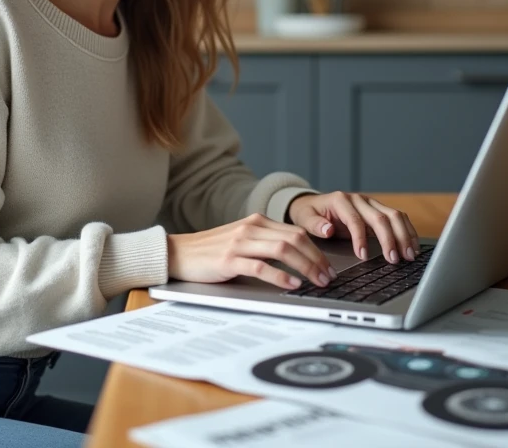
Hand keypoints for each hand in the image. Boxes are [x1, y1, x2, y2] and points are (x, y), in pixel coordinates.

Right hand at [166, 214, 338, 290]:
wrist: (178, 252)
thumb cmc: (210, 251)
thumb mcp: (242, 241)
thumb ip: (265, 244)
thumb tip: (296, 259)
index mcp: (257, 222)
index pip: (296, 232)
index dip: (317, 250)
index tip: (328, 267)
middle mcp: (251, 229)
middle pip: (295, 239)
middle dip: (317, 259)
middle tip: (329, 277)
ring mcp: (240, 243)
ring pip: (283, 250)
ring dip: (305, 267)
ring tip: (317, 281)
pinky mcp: (229, 260)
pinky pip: (260, 267)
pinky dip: (280, 276)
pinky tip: (291, 284)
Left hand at [287, 192, 419, 264]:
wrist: (313, 204)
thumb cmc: (309, 213)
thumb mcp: (304, 218)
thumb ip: (315, 224)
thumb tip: (327, 230)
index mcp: (340, 201)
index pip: (355, 220)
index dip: (361, 238)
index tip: (363, 256)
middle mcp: (359, 200)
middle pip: (381, 217)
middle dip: (390, 239)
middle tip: (394, 259)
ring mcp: (371, 203)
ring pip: (394, 216)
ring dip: (404, 236)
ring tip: (409, 255)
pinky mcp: (378, 210)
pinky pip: (397, 218)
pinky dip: (407, 232)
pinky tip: (412, 246)